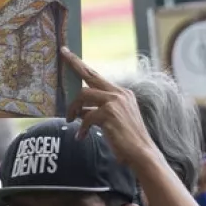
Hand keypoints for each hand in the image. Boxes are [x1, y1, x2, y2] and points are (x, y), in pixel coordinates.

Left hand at [61, 47, 160, 167]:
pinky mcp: (109, 113)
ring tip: (70, 120)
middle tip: (63, 53)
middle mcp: (119, 93)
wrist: (142, 153)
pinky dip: (82, 128)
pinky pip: (86, 117)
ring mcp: (115, 102)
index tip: (68, 53)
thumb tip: (78, 109)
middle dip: (75, 63)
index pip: (97, 75)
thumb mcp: (112, 120)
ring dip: (73, 108)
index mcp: (122, 93)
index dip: (81, 64)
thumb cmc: (126, 139)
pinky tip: (82, 136)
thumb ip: (97, 110)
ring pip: (83, 95)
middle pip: (90, 74)